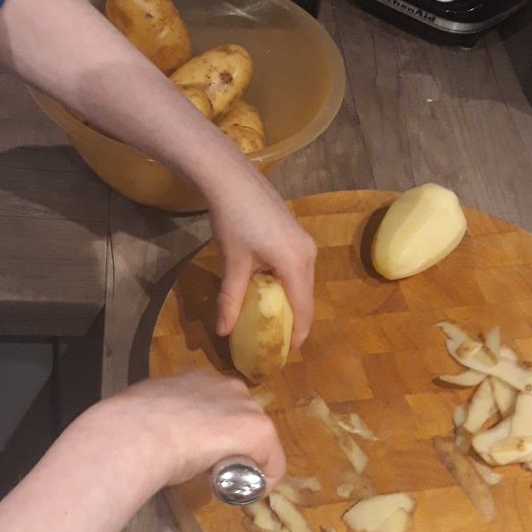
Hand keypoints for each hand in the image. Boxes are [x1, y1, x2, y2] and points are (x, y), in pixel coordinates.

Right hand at [87, 370, 286, 489]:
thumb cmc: (135, 424)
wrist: (141, 433)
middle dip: (233, 444)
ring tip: (227, 481)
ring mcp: (247, 407)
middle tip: (212, 468)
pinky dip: (266, 479)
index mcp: (199, 378)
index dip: (213, 433)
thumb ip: (162, 416)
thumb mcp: (150, 409)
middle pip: (242, 420)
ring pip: (258, 439)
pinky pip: (273, 461)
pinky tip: (251, 493)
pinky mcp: (260, 431)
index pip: (218, 406)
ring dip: (247, 459)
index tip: (199, 454)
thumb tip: (155, 430)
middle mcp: (229, 386)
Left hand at [207, 166, 315, 347]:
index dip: (299, 334)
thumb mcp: (232, 264)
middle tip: (279, 339)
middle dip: (295, 319)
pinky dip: (287, 283)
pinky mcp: (295, 232)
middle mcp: (308, 253)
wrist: (232, 178)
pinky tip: (270, 289)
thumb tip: (223, 332)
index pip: (304, 309)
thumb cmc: (233, 221)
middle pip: (306, 296)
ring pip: (302, 281)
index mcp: (296, 263)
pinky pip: (298, 267)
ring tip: (274, 318)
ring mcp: (304, 240)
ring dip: (290, 300)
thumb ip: (231, 300)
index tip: (289, 353)